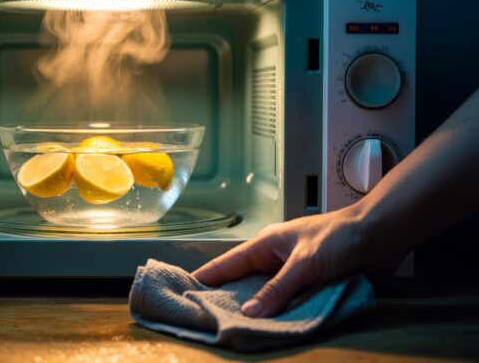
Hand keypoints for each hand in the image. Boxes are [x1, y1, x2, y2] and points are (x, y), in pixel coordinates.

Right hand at [192, 207, 378, 317]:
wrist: (382, 235)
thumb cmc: (340, 236)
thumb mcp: (304, 263)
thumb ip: (278, 289)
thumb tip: (250, 313)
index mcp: (265, 245)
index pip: (227, 264)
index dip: (206, 278)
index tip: (186, 293)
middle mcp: (275, 260)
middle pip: (244, 284)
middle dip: (230, 302)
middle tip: (211, 322)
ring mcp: (293, 274)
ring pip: (267, 297)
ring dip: (260, 312)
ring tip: (239, 333)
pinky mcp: (311, 287)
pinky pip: (290, 304)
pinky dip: (282, 316)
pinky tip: (275, 330)